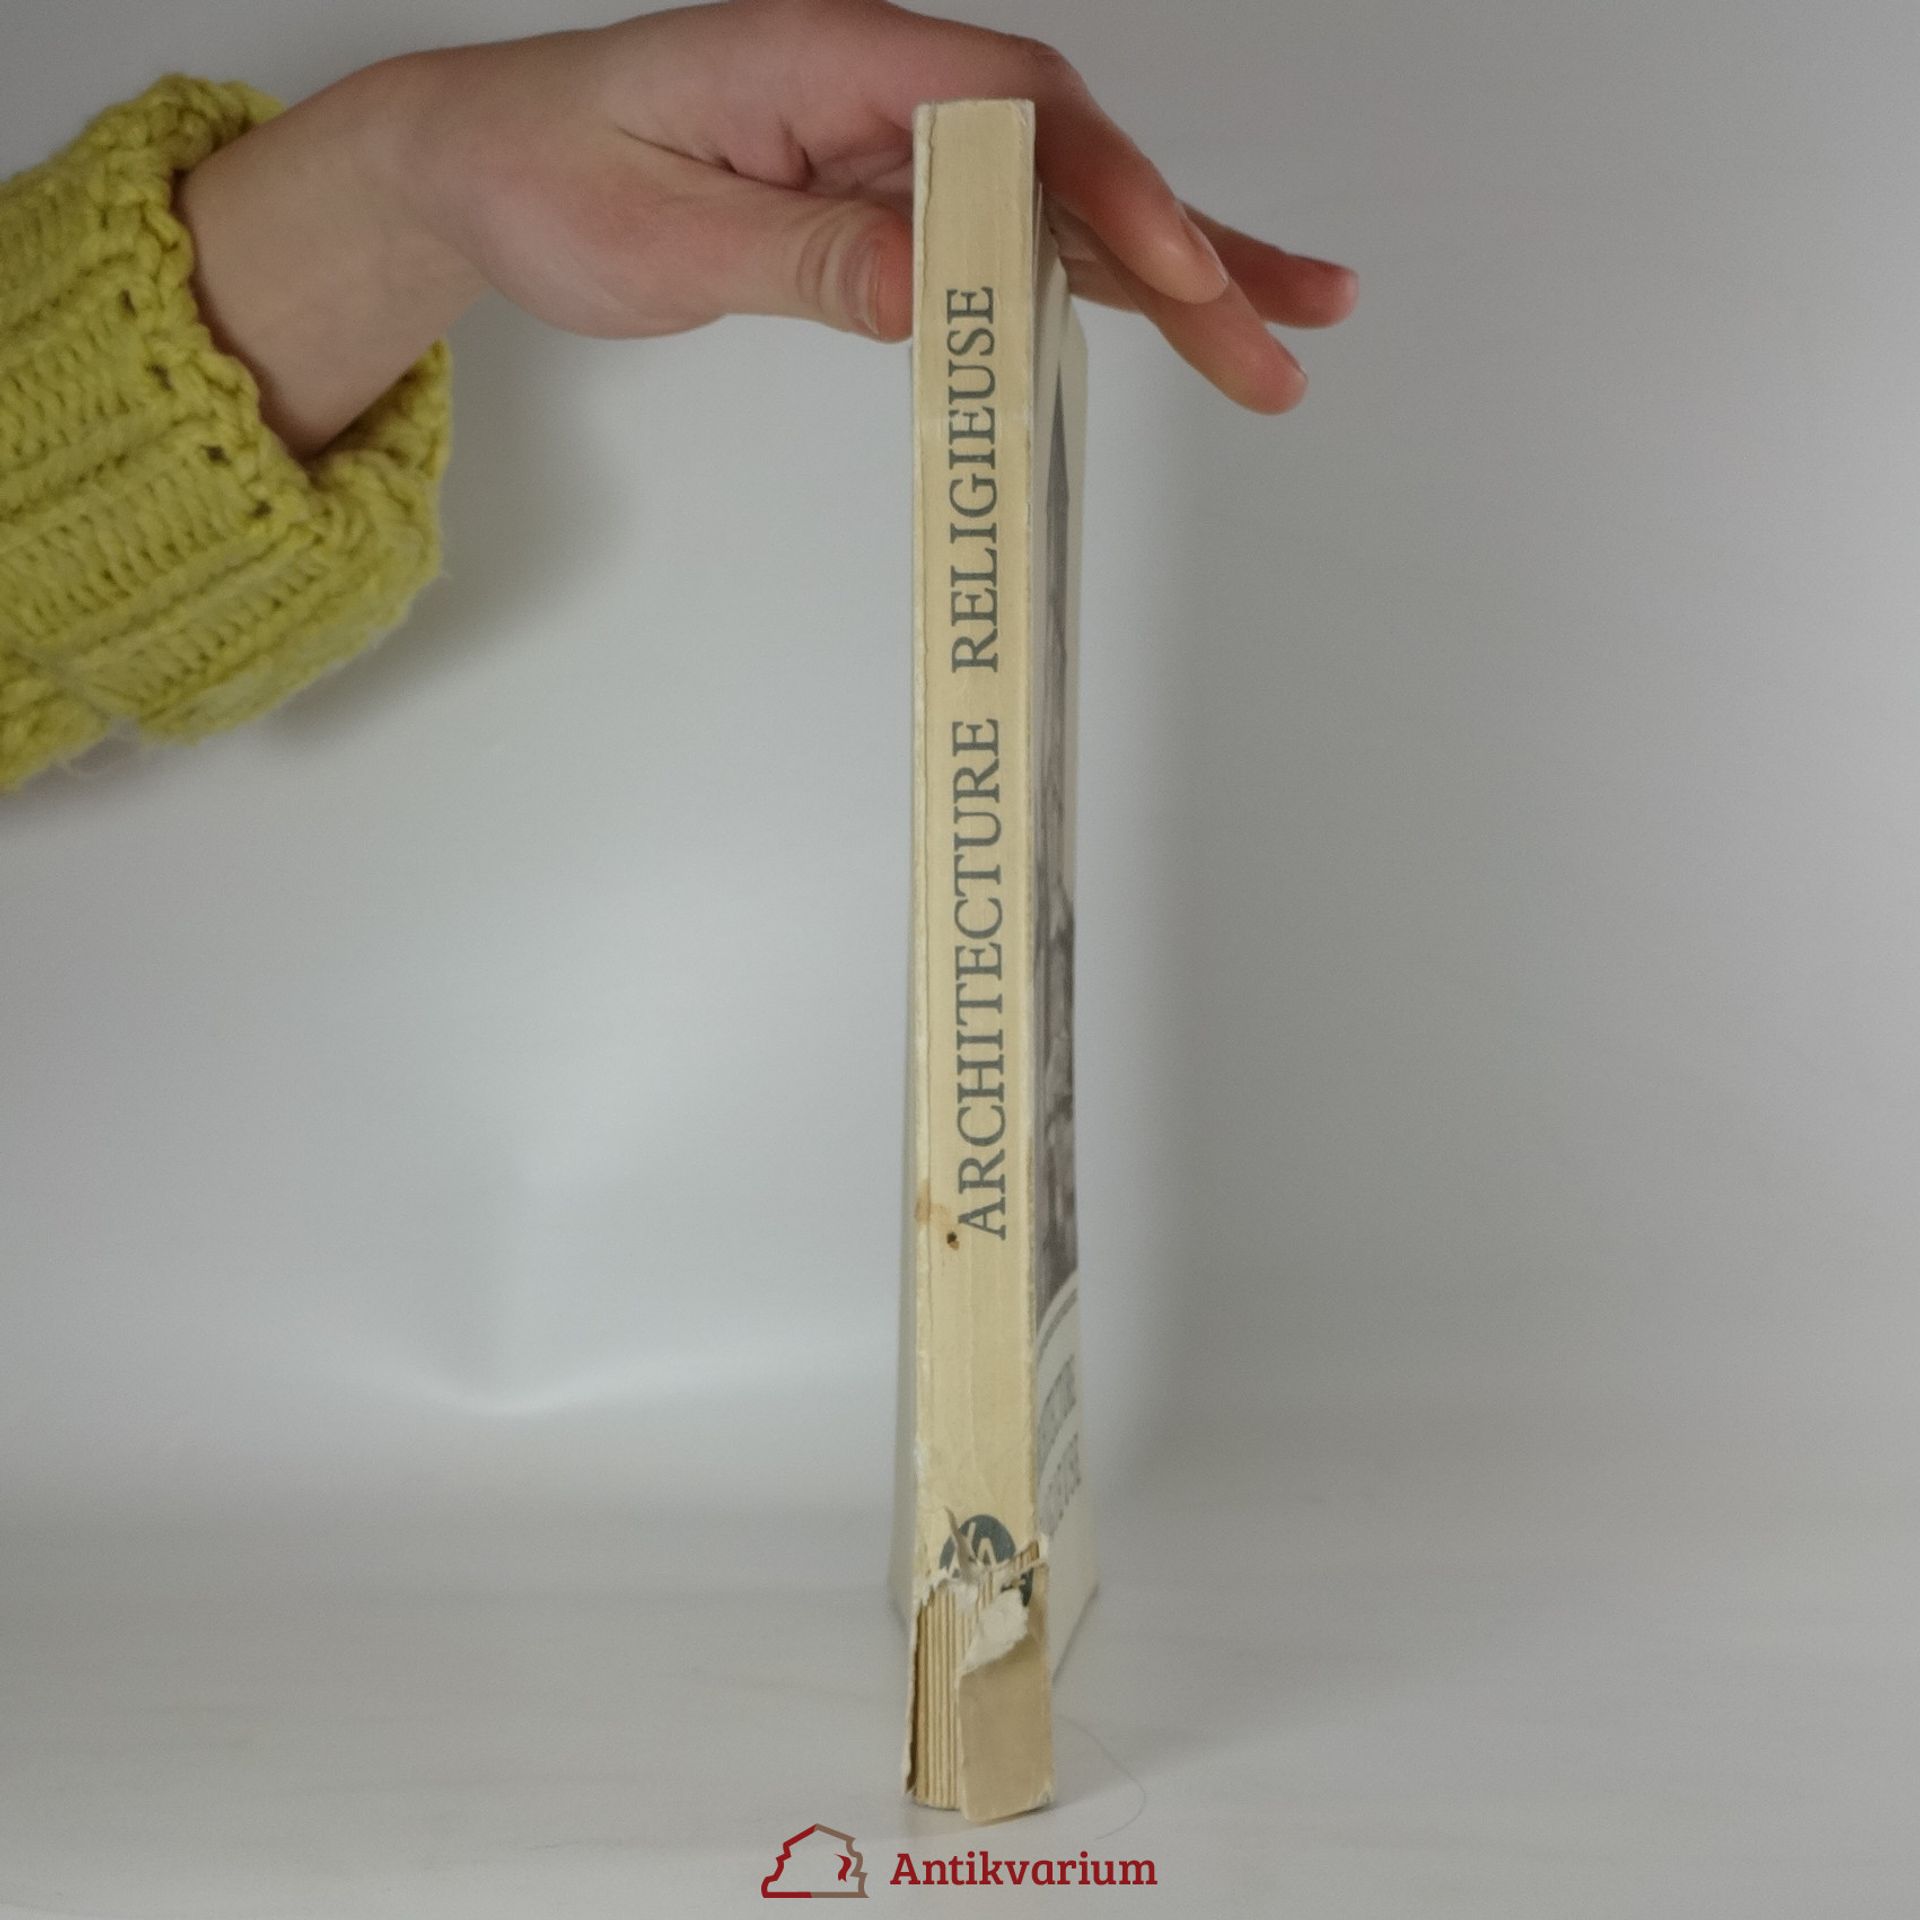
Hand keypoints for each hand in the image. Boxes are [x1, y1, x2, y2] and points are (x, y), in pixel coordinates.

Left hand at [178, 0, 1357, 455]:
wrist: (489, 163)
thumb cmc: (553, 172)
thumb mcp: (659, 232)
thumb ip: (803, 258)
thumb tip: (933, 292)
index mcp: (829, 59)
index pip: (1008, 108)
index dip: (1105, 187)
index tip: (1176, 266)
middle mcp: (883, 94)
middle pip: (1070, 163)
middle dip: (1184, 253)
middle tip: (1278, 339)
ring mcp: (894, 150)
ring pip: (1061, 211)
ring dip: (1175, 279)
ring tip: (1281, 341)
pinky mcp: (888, 207)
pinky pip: (1010, 246)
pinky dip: (1094, 289)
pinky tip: (1174, 320)